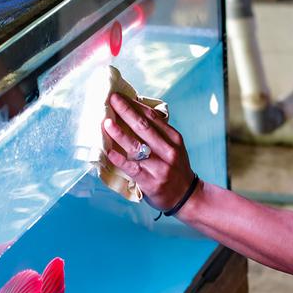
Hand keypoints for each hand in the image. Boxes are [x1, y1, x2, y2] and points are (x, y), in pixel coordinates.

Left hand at [102, 92, 195, 211]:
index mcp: (174, 139)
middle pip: (143, 127)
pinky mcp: (150, 181)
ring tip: (106, 122)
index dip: (135, 105)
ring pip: (136, 146)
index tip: (121, 96)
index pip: (152, 117)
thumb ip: (158, 134)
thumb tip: (134, 114)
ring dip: (119, 133)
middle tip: (112, 100)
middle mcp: (168, 151)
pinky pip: (132, 168)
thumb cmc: (175, 169)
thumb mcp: (174, 148)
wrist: (186, 197)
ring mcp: (159, 166)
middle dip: (126, 111)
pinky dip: (119, 159)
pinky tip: (109, 152)